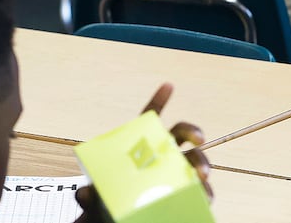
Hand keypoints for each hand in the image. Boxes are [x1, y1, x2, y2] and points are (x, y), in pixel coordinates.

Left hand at [75, 84, 212, 221]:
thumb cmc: (109, 205)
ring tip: (202, 175)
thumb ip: (88, 196)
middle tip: (198, 138)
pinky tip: (205, 196)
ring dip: (202, 164)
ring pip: (195, 162)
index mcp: (141, 147)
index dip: (159, 101)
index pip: (150, 120)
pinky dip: (205, 193)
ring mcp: (176, 176)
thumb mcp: (96, 199)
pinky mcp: (185, 197)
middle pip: (181, 136)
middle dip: (192, 132)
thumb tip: (85, 194)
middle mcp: (162, 157)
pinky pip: (200, 192)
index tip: (168, 86)